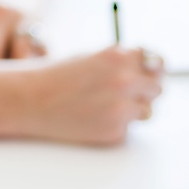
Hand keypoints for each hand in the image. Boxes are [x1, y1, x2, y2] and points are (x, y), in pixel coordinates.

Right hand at [30, 46, 163, 143]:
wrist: (32, 101)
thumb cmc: (59, 77)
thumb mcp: (94, 57)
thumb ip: (124, 62)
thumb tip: (156, 70)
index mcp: (120, 56)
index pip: (156, 62)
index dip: (148, 70)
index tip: (143, 74)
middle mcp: (125, 81)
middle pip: (157, 89)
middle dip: (143, 91)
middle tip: (122, 94)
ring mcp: (121, 108)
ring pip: (146, 111)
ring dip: (132, 110)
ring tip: (103, 107)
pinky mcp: (114, 131)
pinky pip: (127, 129)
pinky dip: (114, 126)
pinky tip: (92, 119)